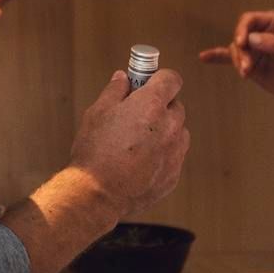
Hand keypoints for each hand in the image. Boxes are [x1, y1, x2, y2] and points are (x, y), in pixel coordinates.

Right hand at [64, 67, 190, 220]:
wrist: (99, 194)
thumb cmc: (95, 151)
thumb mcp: (98, 112)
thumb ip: (115, 90)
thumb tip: (123, 78)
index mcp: (151, 105)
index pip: (172, 79)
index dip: (160, 79)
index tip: (149, 83)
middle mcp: (170, 126)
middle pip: (176, 106)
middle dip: (160, 106)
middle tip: (137, 114)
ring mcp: (175, 152)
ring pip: (178, 132)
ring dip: (165, 131)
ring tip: (138, 143)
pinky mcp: (174, 175)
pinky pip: (174, 157)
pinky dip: (162, 155)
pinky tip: (140, 163)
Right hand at [200, 10, 273, 105]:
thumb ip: (272, 41)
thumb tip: (251, 39)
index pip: (250, 20)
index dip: (243, 29)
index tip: (242, 42)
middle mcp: (261, 34)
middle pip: (240, 36)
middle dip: (241, 51)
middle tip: (246, 66)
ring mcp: (253, 49)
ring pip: (235, 50)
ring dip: (237, 60)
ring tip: (246, 72)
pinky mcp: (248, 63)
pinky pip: (229, 58)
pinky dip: (217, 57)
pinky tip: (204, 57)